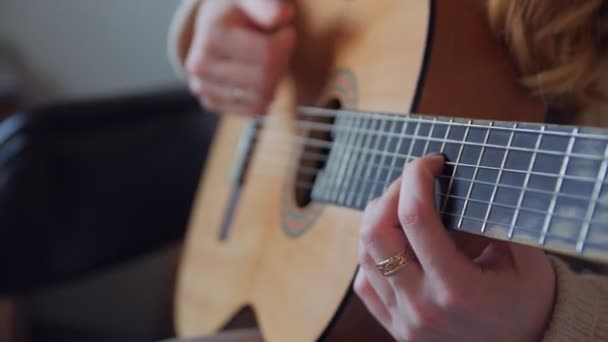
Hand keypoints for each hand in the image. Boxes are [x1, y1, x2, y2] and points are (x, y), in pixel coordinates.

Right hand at [185, 0, 294, 115]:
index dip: (287, 41)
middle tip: (279, 47)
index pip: (269, 54)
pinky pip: (252, 110)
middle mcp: (200, 65)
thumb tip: (281, 16)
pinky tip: (259, 76)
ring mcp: (202, 87)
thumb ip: (266, 5)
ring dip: (273, 80)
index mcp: (211, 36)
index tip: (285, 30)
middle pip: (265, 79)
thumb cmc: (237, 9)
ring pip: (261, 98)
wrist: (215, 22)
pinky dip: (263, 95)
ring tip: (266, 60)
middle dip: (281, 63)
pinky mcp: (210, 102)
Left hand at [354, 154, 555, 341]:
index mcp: (457, 289)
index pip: (417, 219)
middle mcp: (421, 306)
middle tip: (412, 180)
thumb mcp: (527, 262)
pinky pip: (365, 282)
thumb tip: (472, 179)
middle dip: (390, 193)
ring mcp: (402, 319)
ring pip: (365, 255)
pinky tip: (393, 242)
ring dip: (377, 219)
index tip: (429, 161)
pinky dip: (372, 254)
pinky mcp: (393, 325)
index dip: (417, 178)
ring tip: (400, 204)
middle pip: (377, 233)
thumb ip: (499, 221)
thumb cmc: (528, 306)